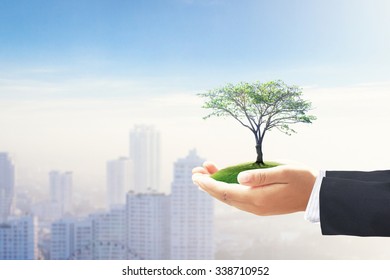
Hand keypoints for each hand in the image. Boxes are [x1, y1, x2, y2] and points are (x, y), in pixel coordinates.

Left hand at [192, 162, 316, 215]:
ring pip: (229, 198)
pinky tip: (221, 181)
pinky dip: (225, 190)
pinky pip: (237, 199)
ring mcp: (256, 208)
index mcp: (258, 198)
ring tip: (203, 174)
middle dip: (207, 185)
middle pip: (224, 197)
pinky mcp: (259, 206)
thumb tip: (240, 177)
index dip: (209, 184)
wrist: (316, 195)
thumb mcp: (283, 172)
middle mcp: (254, 206)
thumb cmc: (301, 179)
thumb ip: (260, 176)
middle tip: (194, 173)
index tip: (197, 176)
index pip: (226, 191)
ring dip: (215, 187)